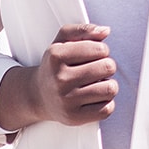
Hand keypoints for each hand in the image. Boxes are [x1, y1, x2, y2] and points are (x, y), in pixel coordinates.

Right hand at [0, 24, 116, 130]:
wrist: (38, 95)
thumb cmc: (55, 66)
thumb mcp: (62, 41)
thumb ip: (83, 30)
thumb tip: (105, 31)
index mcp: (56, 56)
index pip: (101, 49)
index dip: (102, 51)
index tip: (93, 55)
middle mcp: (60, 78)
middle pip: (108, 67)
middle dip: (106, 66)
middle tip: (95, 70)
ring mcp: (66, 100)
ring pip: (110, 89)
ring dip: (108, 85)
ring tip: (96, 83)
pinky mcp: (74, 118)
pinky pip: (107, 109)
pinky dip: (106, 103)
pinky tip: (94, 98)